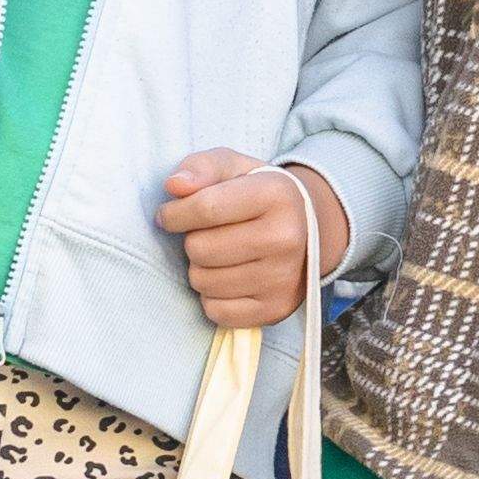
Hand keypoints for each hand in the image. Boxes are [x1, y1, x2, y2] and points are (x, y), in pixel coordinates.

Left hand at [163, 154, 345, 328]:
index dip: (175, 213)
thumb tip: (174, 185)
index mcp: (277, 195)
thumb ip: (201, 167)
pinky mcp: (276, 309)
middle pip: (200, 248)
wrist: (308, 229)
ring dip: (200, 269)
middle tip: (207, 234)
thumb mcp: (234, 167)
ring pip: (203, 282)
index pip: (206, 207)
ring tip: (220, 255)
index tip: (169, 215)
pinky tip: (229, 277)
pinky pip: (216, 311)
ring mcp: (283, 278)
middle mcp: (286, 238)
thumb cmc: (259, 194)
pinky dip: (213, 297)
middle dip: (192, 241)